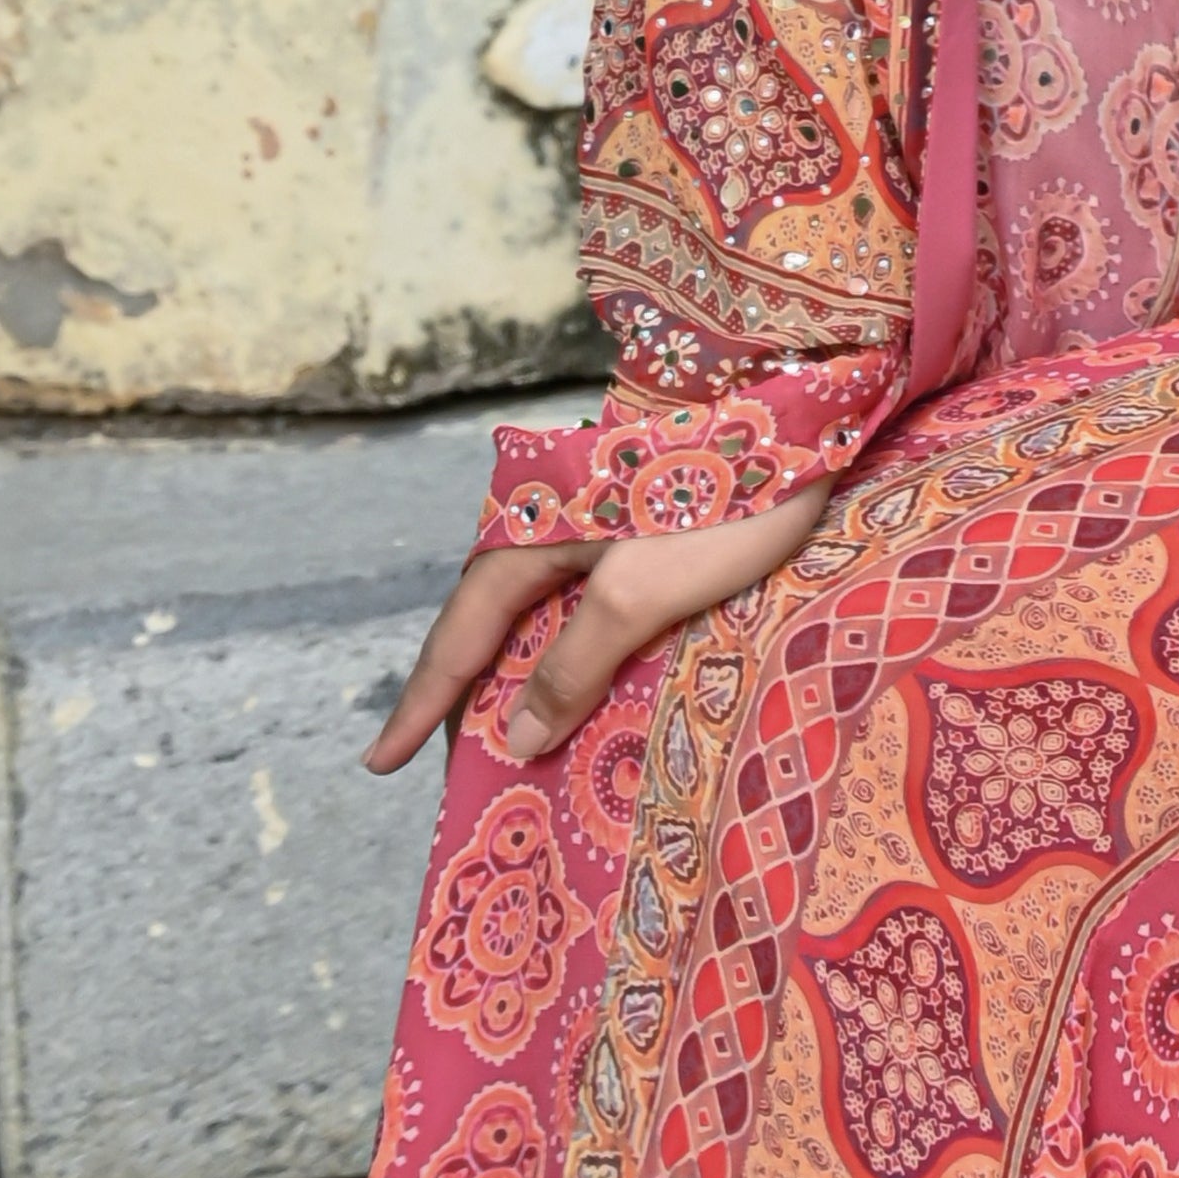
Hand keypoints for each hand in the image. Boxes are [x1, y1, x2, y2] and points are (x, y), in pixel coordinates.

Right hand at [367, 487, 833, 775]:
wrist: (800, 409)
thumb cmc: (722, 500)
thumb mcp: (641, 593)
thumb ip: (574, 663)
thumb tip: (514, 734)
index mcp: (528, 539)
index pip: (458, 638)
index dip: (421, 704)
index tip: (378, 763)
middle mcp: (547, 528)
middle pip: (490, 627)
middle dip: (469, 697)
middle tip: (456, 768)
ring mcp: (593, 525)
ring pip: (538, 617)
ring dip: (525, 677)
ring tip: (516, 740)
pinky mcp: (639, 527)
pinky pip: (584, 605)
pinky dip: (573, 653)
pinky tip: (588, 686)